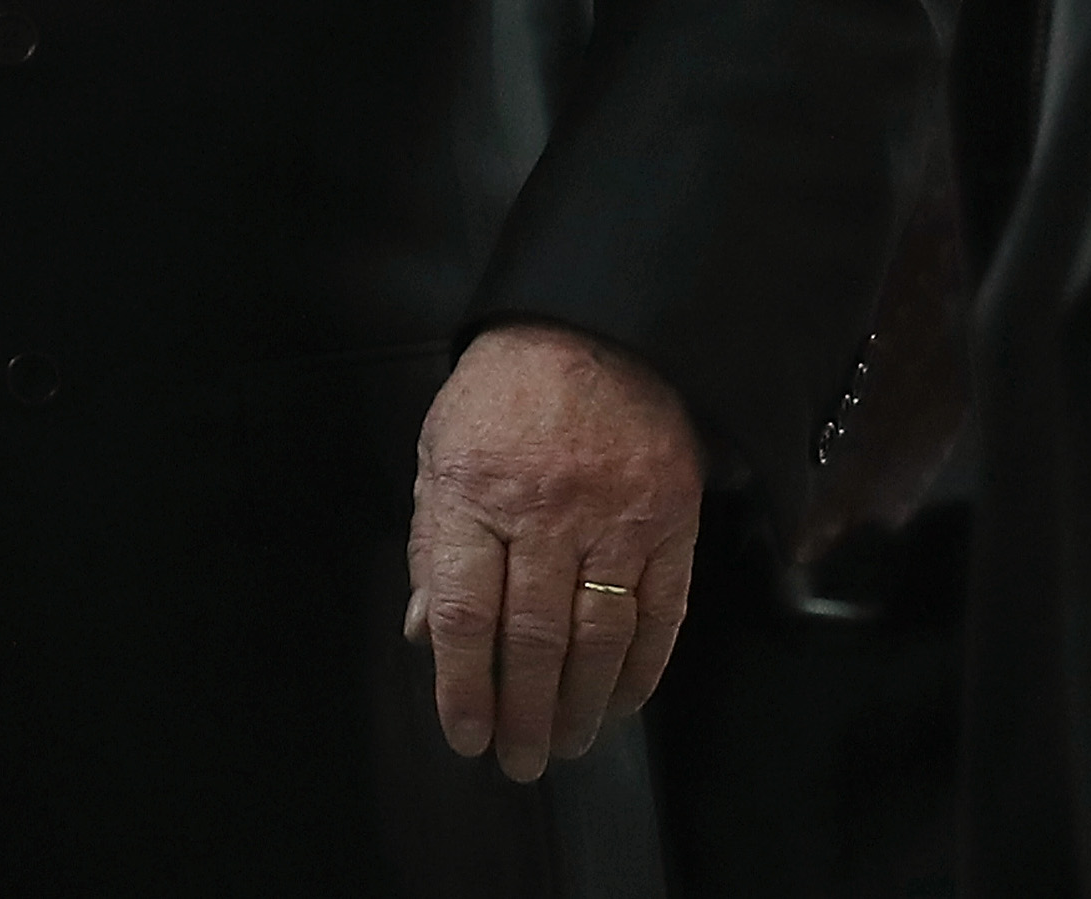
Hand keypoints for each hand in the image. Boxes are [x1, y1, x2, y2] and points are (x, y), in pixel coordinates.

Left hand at [404, 321, 702, 780]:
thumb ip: (429, 543)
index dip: (461, 688)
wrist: (598, 328)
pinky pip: (660, 615)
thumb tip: (421, 634)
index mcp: (474, 493)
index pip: (463, 614)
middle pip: (531, 641)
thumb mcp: (441, 450)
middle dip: (522, 716)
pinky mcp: (670, 522)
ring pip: (598, 640)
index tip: (464, 737)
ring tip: (566, 746)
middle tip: (518, 763)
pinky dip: (643, 671)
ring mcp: (614, 520)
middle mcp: (545, 513)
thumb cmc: (506, 393)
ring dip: (581, 707)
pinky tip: (624, 704)